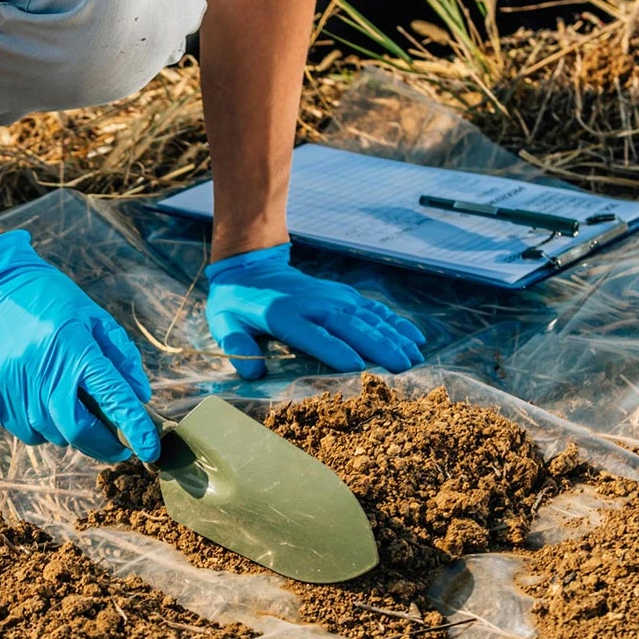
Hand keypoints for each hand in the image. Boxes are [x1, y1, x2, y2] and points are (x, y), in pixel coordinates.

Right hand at [0, 230, 160, 463]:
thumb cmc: (51, 300)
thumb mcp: (94, 317)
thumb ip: (122, 357)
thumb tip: (140, 397)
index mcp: (74, 347)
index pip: (112, 396)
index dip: (134, 428)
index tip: (151, 451)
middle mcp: (42, 370)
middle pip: (77, 430)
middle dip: (103, 446)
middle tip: (119, 448)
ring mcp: (12, 386)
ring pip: (51, 435)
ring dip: (70, 432)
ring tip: (71, 406)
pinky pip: (25, 431)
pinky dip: (42, 427)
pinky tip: (42, 401)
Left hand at [204, 243, 424, 380]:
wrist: (251, 267)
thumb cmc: (236, 303)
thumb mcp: (223, 323)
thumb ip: (236, 345)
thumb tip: (253, 372)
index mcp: (284, 315)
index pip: (315, 336)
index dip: (337, 352)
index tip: (359, 368)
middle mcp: (314, 304)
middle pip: (350, 327)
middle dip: (378, 348)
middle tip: (402, 370)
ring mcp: (332, 297)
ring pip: (368, 318)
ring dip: (394, 337)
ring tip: (415, 357)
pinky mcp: (342, 296)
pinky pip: (373, 309)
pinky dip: (394, 322)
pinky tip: (414, 336)